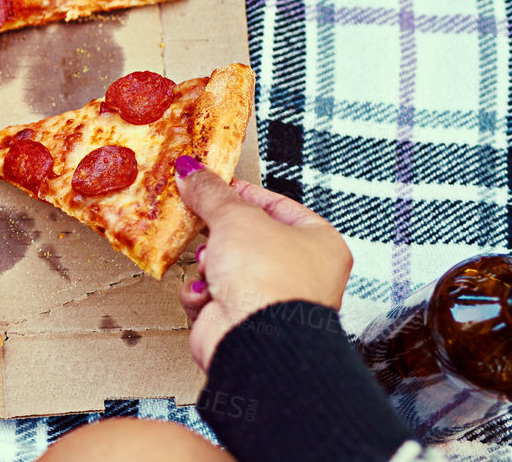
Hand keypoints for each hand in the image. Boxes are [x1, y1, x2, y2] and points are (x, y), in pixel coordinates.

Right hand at [175, 160, 352, 370]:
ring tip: (209, 264)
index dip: (243, 193)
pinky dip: (202, 294)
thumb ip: (211, 192)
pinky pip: (214, 297)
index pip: (277, 205)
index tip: (215, 185)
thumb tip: (191, 172)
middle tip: (201, 219)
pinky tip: (205, 294)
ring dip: (209, 265)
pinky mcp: (244, 324)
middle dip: (220, 234)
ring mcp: (273, 302)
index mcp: (320, 244)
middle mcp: (302, 275)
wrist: (254, 339)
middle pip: (249, 238)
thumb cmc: (269, 279)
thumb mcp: (235, 217)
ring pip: (227, 268)